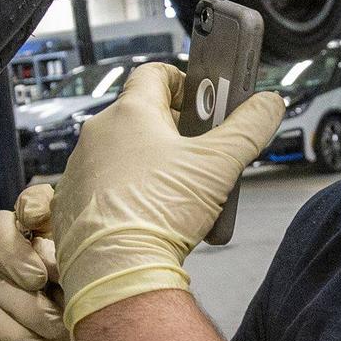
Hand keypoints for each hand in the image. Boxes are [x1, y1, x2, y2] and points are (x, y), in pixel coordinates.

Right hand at [0, 182, 94, 340]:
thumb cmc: (106, 328)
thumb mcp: (113, 289)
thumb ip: (104, 256)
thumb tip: (93, 236)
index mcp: (52, 239)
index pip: (32, 203)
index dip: (31, 203)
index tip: (38, 216)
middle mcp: (20, 256)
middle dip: (15, 253)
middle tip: (40, 279)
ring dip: (30, 308)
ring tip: (58, 327)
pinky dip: (14, 331)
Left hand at [51, 62, 285, 331]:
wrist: (116, 268)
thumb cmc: (160, 212)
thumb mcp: (220, 164)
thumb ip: (249, 127)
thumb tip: (268, 103)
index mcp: (131, 112)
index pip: (155, 73)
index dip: (184, 83)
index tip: (201, 102)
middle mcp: (98, 133)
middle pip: (141, 116)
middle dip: (173, 132)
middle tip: (200, 155)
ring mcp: (81, 168)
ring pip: (122, 153)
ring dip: (150, 164)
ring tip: (177, 194)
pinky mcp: (72, 201)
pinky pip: (104, 187)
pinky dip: (127, 194)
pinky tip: (149, 216)